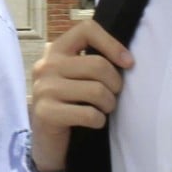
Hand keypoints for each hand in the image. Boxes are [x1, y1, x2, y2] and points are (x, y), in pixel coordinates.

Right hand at [29, 19, 132, 171]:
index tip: (128, 63)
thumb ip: (91, 62)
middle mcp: (46, 65)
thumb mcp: (76, 76)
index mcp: (56, 50)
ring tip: (104, 109)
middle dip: (115, 84)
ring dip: (109, 104)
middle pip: (98, 65)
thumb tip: (128, 60)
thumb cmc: (70, 104)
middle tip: (114, 96)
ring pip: (96, 91)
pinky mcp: (45, 112)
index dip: (112, 44)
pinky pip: (88, 114)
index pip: (86, 30)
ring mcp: (43, 89)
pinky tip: (95, 121)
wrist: (47, 141)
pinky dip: (99, 120)